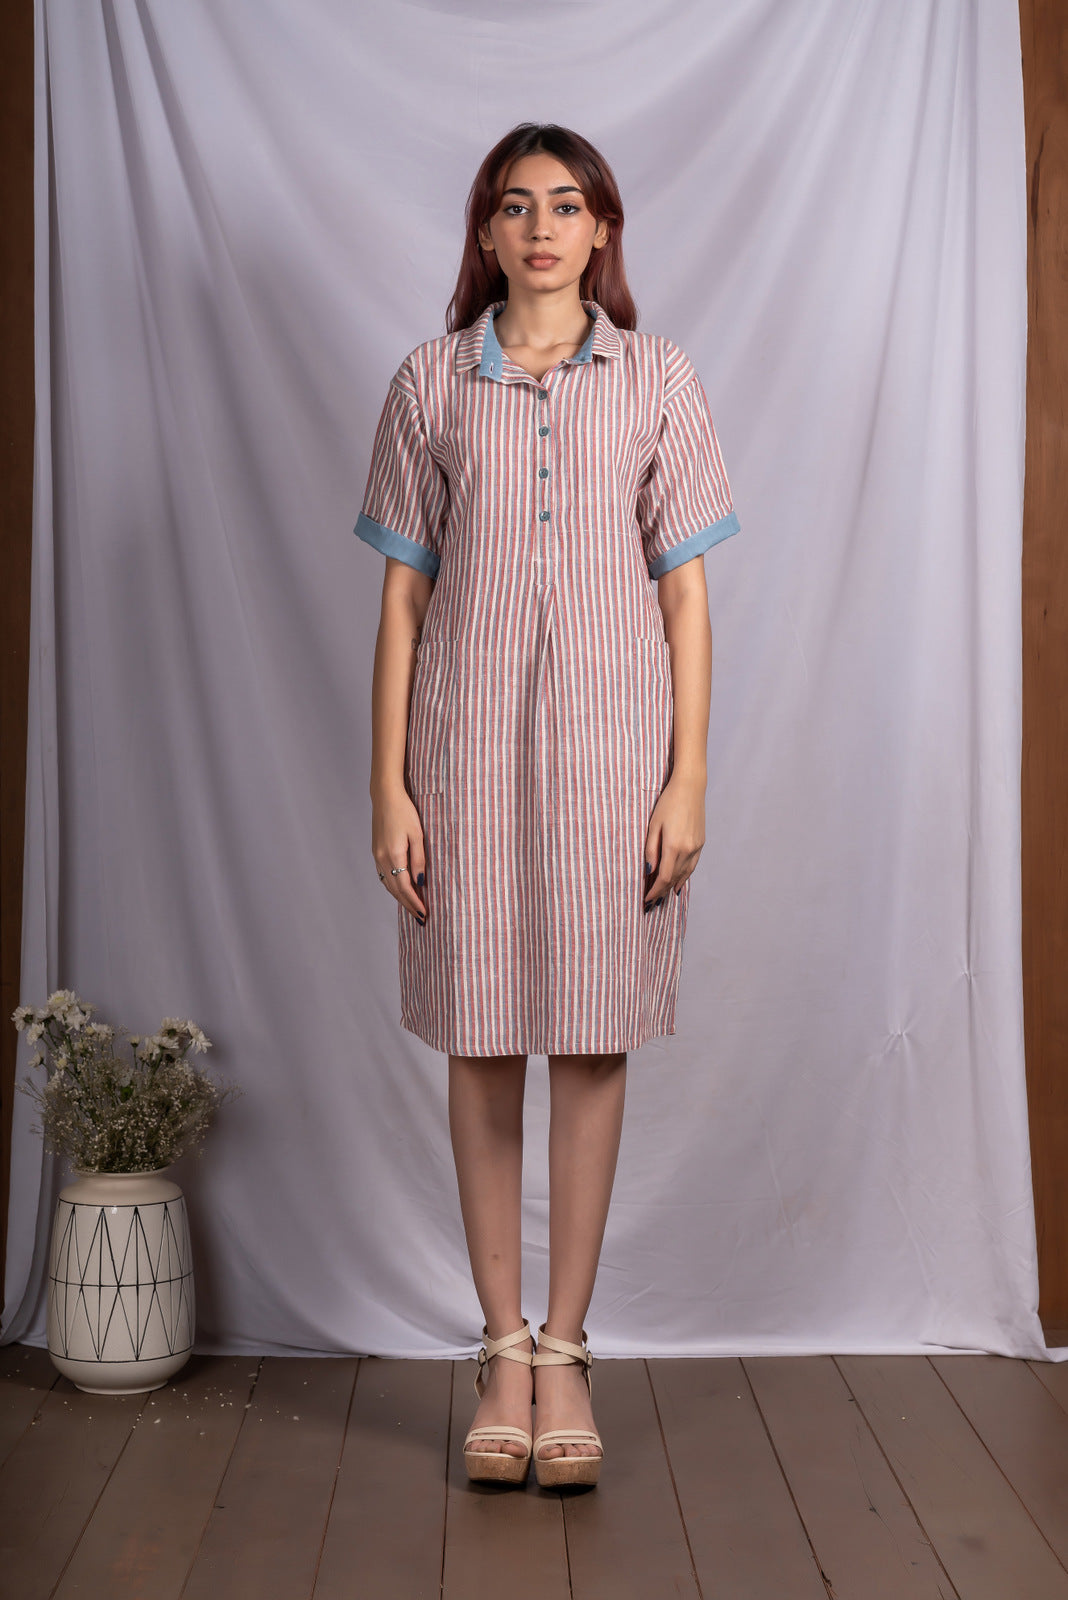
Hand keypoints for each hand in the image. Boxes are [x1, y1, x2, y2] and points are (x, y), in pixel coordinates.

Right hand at [372, 787, 428, 922]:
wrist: (385, 796)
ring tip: (412, 907)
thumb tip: (420, 881)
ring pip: (388, 884)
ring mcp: (377, 856)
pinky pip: (384, 876)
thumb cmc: (404, 811)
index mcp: (394, 856)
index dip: (414, 902)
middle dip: (408, 905)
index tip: (424, 914)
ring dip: (400, 898)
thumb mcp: (418, 834)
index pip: (405, 887)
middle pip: (395, 890)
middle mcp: (382, 859)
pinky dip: (393, 886)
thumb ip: (419, 859)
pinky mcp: (376, 851)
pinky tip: (400, 890)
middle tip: (420, 917)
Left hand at [643, 773, 705, 905]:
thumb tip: (649, 871)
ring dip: (672, 887)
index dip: (655, 891)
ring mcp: (697, 848)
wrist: (690, 788)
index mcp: (674, 846)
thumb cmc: (668, 803)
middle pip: (674, 879)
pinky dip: (684, 877)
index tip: (646, 899)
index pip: (664, 877)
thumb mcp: (653, 825)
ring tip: (662, 896)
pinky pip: (692, 866)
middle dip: (662, 892)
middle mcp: (688, 850)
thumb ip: (651, 850)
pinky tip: (678, 884)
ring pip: (684, 875)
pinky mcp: (701, 843)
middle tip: (651, 902)